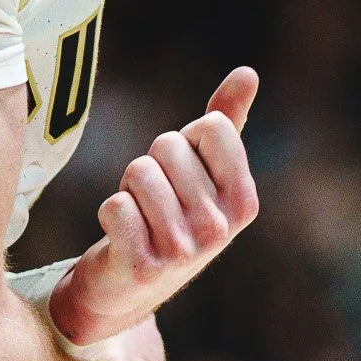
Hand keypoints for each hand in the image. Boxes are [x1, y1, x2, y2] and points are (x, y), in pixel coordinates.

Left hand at [51, 67, 260, 345]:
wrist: (129, 289)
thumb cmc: (171, 217)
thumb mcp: (205, 174)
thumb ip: (227, 121)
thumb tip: (248, 72)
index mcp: (245, 200)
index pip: (211, 125)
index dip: (187, 141)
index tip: (184, 174)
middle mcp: (221, 228)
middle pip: (168, 144)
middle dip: (153, 164)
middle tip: (156, 201)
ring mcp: (184, 251)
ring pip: (139, 172)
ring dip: (128, 189)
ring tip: (139, 217)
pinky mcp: (144, 267)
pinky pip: (116, 206)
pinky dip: (111, 212)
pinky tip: (121, 237)